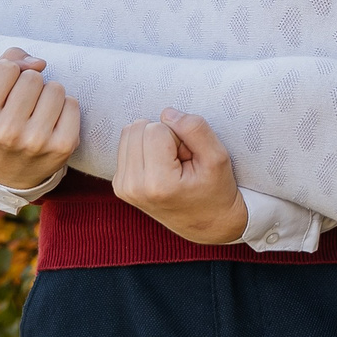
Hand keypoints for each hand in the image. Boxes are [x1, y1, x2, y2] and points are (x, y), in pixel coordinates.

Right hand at [0, 49, 79, 191]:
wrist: (4, 174)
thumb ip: (7, 63)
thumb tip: (40, 63)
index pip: (6, 68)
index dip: (10, 73)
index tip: (5, 91)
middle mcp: (6, 132)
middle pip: (33, 77)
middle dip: (30, 85)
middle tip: (22, 105)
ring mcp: (36, 142)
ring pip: (55, 88)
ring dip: (48, 94)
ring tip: (37, 113)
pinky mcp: (63, 147)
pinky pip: (72, 104)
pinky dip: (65, 108)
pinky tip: (52, 123)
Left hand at [111, 109, 249, 243]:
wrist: (207, 224)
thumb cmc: (216, 190)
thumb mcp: (218, 157)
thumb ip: (195, 129)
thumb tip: (166, 112)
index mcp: (157, 183)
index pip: (157, 128)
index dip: (178, 136)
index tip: (189, 158)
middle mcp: (133, 186)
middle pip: (138, 128)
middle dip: (163, 136)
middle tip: (181, 160)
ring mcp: (123, 187)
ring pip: (129, 132)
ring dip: (153, 142)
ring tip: (171, 165)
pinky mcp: (118, 185)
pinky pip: (126, 144)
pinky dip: (145, 150)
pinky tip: (161, 168)